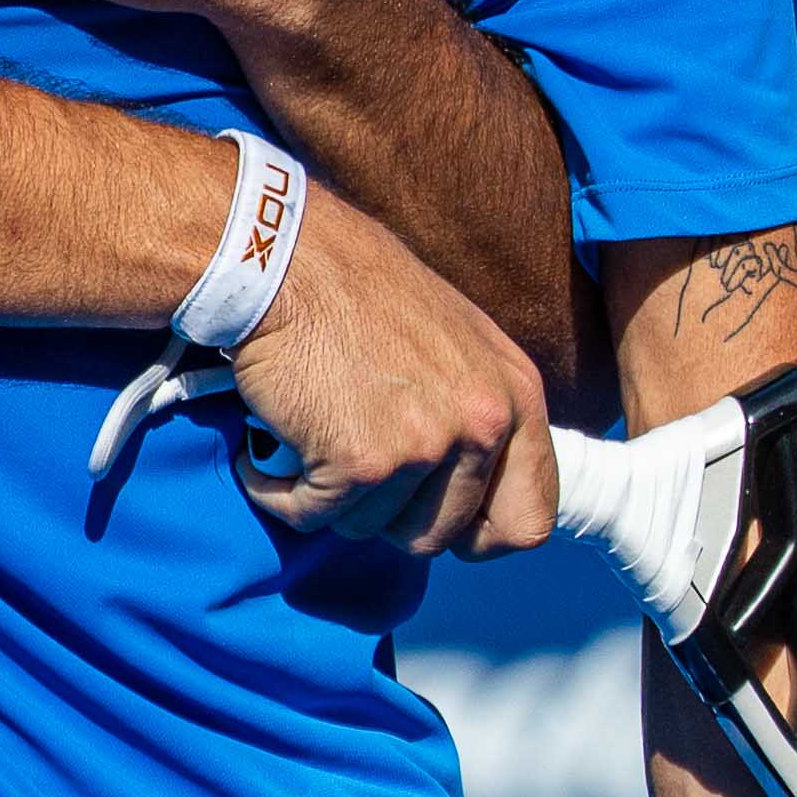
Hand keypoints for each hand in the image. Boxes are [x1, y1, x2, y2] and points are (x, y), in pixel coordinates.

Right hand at [219, 193, 558, 560]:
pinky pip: (312, 516)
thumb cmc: (357, 292)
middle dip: (385, 513)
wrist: (284, 260)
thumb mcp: (457, 341)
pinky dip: (279, 491)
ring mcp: (424, 446)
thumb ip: (478, 410)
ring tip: (310, 436)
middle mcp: (483, 424)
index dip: (476, 535)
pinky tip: (268, 450)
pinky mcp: (361, 462)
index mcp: (516, 396)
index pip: (528, 520)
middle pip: (438, 536)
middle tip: (351, 461)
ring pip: (371, 529)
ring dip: (330, 497)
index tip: (434, 517)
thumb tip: (472, 483)